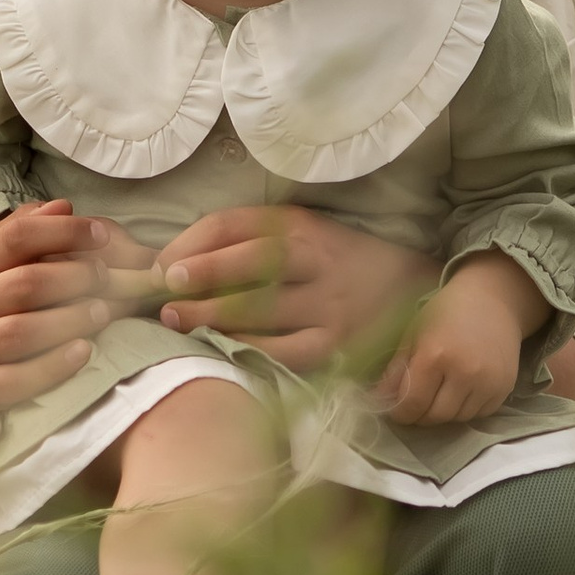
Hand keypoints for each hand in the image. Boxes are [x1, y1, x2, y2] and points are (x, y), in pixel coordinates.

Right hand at [0, 200, 125, 417]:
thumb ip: (24, 230)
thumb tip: (63, 205)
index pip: (17, 237)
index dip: (62, 231)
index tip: (101, 234)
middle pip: (25, 284)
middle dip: (72, 277)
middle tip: (106, 277)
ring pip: (20, 332)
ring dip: (67, 321)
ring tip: (103, 313)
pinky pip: (17, 379)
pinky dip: (53, 367)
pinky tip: (83, 353)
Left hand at [149, 207, 432, 369]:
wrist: (413, 294)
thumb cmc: (340, 262)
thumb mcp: (301, 232)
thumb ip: (247, 239)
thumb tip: (177, 259)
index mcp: (298, 225)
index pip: (233, 224)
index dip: (191, 243)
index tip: (161, 265)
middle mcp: (313, 259)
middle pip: (246, 263)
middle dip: (198, 278)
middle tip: (162, 295)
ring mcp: (326, 305)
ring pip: (259, 309)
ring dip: (211, 317)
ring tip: (178, 323)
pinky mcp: (336, 346)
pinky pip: (281, 351)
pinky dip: (247, 350)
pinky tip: (223, 350)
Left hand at [379, 253, 538, 426]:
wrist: (492, 300)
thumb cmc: (445, 311)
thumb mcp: (413, 332)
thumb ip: (397, 369)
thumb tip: (380, 399)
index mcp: (436, 355)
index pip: (413, 403)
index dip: (400, 412)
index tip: (395, 410)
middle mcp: (465, 373)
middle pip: (435, 416)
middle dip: (420, 415)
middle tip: (414, 403)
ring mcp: (488, 383)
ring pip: (458, 419)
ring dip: (443, 412)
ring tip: (438, 393)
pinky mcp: (505, 389)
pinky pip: (479, 414)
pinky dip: (465, 409)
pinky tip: (460, 390)